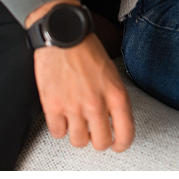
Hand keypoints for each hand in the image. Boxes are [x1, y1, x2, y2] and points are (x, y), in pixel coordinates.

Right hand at [26, 0, 134, 151]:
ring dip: (78, 135)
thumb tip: (114, 120)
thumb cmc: (87, 49)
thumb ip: (114, 97)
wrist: (63, 34)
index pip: (126, 133)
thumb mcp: (112, 72)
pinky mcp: (52, 106)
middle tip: (94, 133)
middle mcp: (97, 104)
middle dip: (98, 140)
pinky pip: (58, 133)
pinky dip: (60, 128)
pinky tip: (62, 117)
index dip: (122, 143)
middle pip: (101, 142)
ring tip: (77, 123)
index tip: (117, 144)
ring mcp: (74, 106)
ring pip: (79, 141)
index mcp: (116, 94)